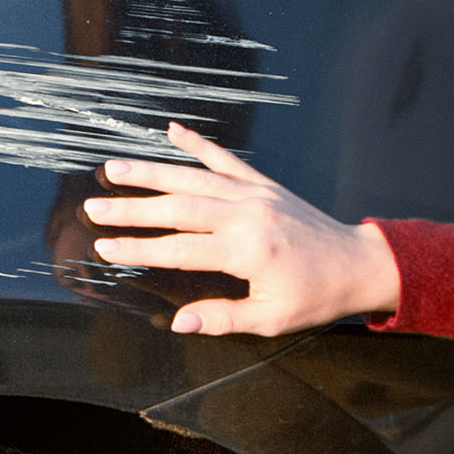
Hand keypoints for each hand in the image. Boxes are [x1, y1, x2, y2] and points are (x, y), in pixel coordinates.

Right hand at [83, 122, 401, 334]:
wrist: (358, 263)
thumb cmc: (316, 296)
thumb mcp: (271, 319)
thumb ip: (223, 318)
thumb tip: (178, 323)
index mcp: (248, 250)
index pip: (181, 249)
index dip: (140, 249)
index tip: (106, 248)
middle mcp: (248, 214)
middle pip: (179, 208)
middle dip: (133, 207)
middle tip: (94, 206)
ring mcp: (255, 193)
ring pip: (195, 178)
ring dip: (152, 172)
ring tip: (113, 168)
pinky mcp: (264, 184)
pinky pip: (226, 159)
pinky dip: (198, 144)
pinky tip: (172, 130)